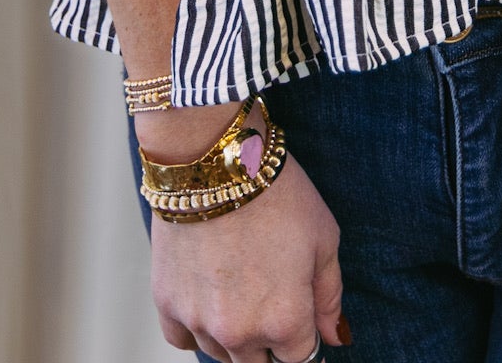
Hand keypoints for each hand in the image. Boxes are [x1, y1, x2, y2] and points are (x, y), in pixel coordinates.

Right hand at [142, 108, 349, 361]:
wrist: (215, 160)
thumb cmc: (275, 192)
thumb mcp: (323, 237)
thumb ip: (330, 295)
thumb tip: (334, 336)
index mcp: (285, 321)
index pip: (300, 360)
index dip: (304, 340)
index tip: (302, 322)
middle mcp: (240, 333)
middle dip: (271, 342)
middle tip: (271, 299)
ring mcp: (199, 322)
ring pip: (222, 354)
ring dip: (235, 336)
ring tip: (242, 288)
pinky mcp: (167, 304)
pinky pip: (182, 340)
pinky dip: (196, 328)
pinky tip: (210, 299)